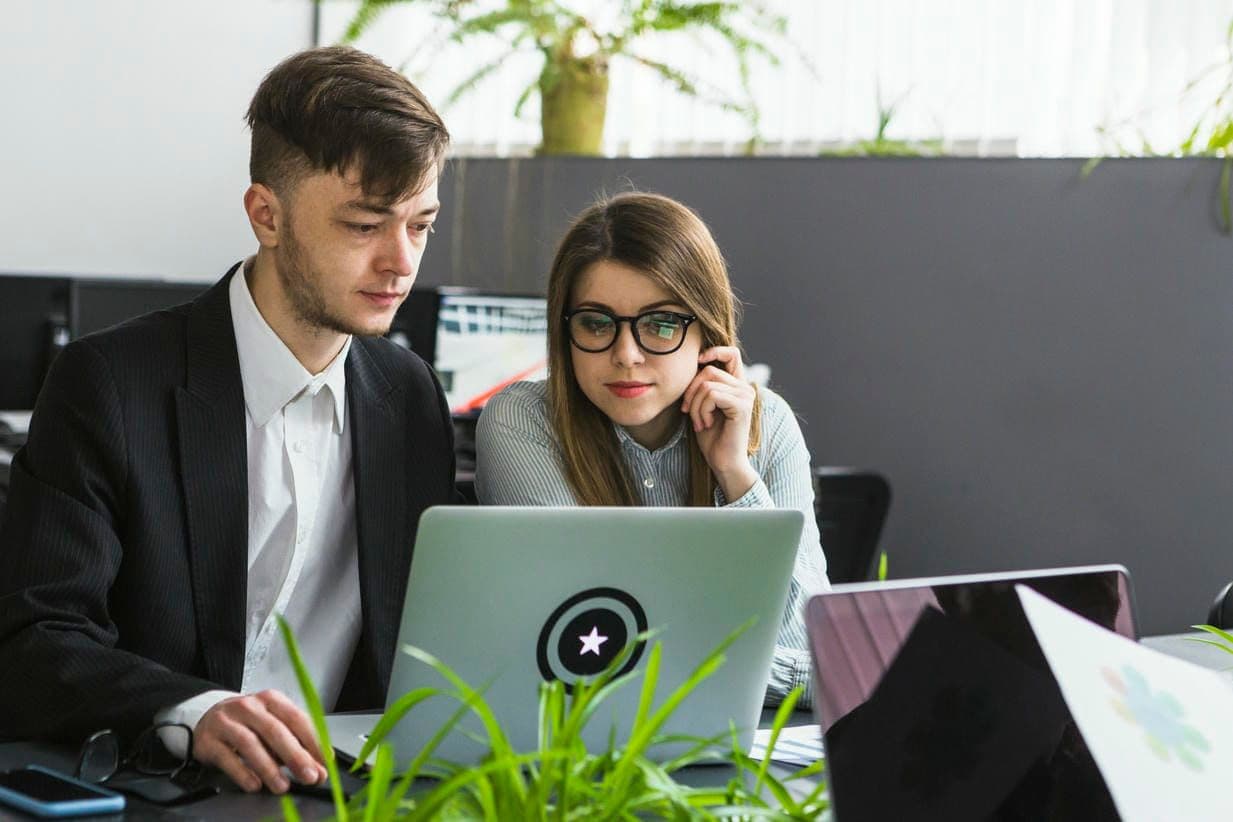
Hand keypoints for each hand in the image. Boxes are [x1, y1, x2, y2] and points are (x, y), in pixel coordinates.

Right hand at [193, 689, 327, 793]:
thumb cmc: (248, 723)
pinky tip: (254, 785)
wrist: (207, 718)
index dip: (313, 741)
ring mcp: (227, 722)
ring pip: (250, 744)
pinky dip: (242, 773)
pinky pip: (227, 758)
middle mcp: (249, 707)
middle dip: (295, 756)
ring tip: (282, 786)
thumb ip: (294, 744)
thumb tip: (318, 768)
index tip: (325, 762)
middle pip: (276, 731)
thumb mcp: (272, 726)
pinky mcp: (209, 740)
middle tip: (309, 776)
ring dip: (269, 768)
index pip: (297, 719)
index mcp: (271, 700)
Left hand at [680, 346, 758, 499]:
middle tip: (687, 411)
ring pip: (707, 385)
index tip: (698, 362)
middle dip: (691, 390)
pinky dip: (701, 410)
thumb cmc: (712, 437)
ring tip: (699, 422)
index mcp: (737, 385)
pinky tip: (705, 424)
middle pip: (709, 370)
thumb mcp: (702, 406)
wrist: (723, 463)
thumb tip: (691, 366)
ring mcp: (745, 396)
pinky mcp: (742, 406)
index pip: (731, 353)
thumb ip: (702, 387)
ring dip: (695, 405)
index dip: (713, 351)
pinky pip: (712, 395)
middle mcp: (745, 387)